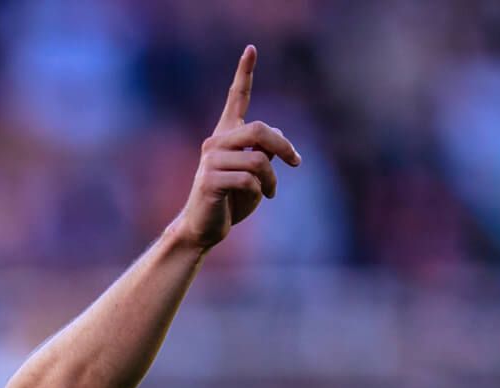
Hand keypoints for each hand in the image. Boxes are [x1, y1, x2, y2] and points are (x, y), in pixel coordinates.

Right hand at [173, 46, 300, 250]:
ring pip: (258, 160)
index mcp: (225, 135)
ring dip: (272, 179)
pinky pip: (249, 179)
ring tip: (271, 191)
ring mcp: (210, 161)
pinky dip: (260, 191)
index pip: (236, 99)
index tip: (251, 49)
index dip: (244, 73)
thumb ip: (265, 152)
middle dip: (284, 147)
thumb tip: (279, 138)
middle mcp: (215, 142)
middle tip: (296, 162)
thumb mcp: (254, 172)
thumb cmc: (230, 200)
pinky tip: (258, 198)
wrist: (204, 227)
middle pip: (260, 130)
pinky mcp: (209, 181)